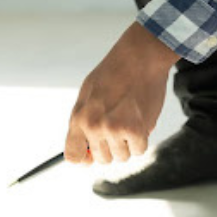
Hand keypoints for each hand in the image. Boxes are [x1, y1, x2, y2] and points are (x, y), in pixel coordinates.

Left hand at [65, 22, 178, 164]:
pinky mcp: (136, 130)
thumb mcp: (88, 93)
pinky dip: (142, 139)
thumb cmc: (115, 72)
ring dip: (127, 142)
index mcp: (78, 117)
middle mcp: (94, 127)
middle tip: (119, 123)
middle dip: (111, 146)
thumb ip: (84, 122)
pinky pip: (139, 150)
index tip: (92, 154)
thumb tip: (86, 152)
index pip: (74, 156)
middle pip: (102, 158)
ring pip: (122, 156)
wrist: (138, 57)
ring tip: (129, 117)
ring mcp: (114, 130)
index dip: (85, 158)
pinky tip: (140, 118)